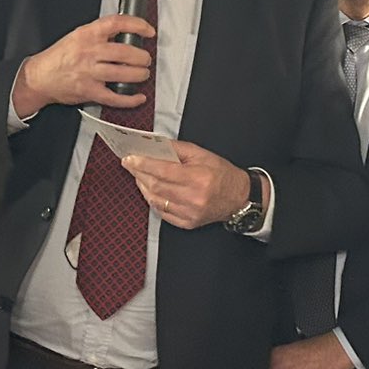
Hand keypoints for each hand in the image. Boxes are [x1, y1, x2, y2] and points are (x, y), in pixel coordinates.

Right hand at [13, 16, 155, 117]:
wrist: (38, 77)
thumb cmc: (59, 57)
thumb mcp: (77, 36)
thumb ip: (100, 34)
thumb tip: (126, 33)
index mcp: (86, 35)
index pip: (116, 23)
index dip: (137, 25)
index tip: (148, 31)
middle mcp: (89, 52)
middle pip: (125, 52)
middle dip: (142, 57)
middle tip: (145, 59)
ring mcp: (88, 73)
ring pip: (122, 74)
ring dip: (139, 75)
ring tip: (142, 74)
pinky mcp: (88, 91)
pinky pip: (114, 97)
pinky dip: (130, 99)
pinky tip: (138, 96)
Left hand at [125, 143, 253, 230]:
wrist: (239, 197)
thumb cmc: (221, 174)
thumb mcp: (202, 154)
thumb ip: (177, 149)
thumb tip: (155, 145)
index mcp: (198, 177)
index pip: (163, 170)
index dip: (143, 164)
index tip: (130, 159)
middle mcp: (193, 197)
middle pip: (156, 186)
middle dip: (139, 174)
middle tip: (130, 164)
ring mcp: (189, 213)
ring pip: (156, 200)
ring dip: (143, 187)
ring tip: (140, 176)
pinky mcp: (187, 223)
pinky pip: (162, 213)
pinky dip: (153, 200)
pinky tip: (152, 191)